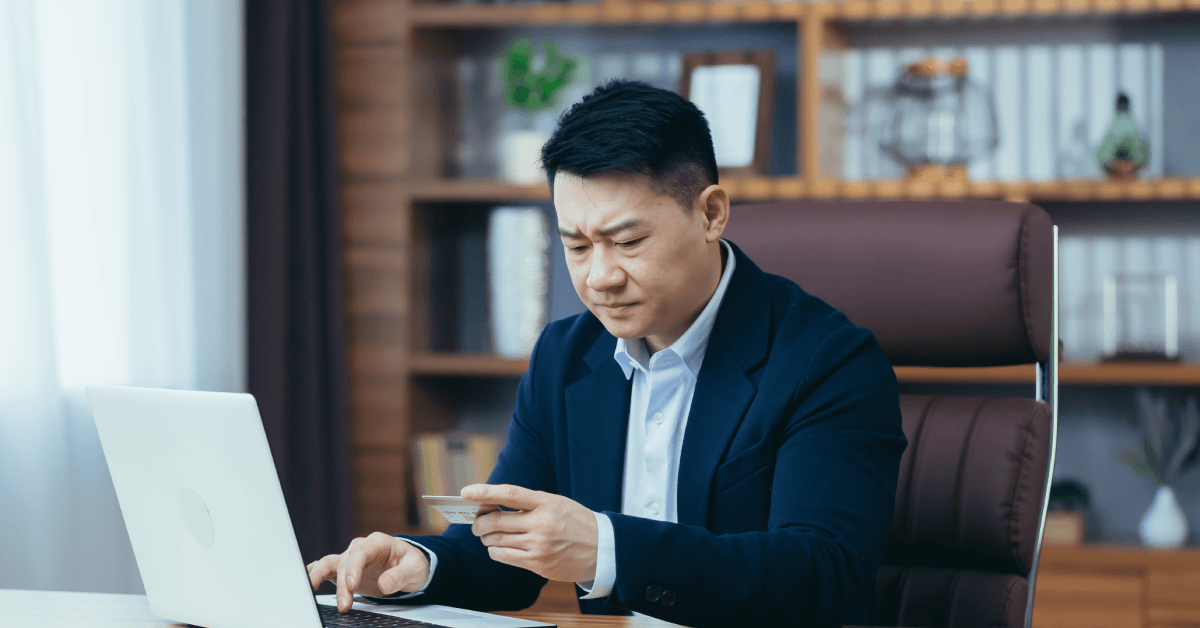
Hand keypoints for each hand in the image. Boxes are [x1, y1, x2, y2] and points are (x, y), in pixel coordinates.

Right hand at [306, 532, 430, 612]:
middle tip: (344, 604)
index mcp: (377, 542)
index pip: (361, 552)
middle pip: (344, 562)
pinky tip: (304, 583)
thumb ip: (400, 576)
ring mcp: (350, 559)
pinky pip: (325, 570)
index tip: (352, 585)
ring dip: (319, 577)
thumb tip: (384, 584)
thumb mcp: (415, 569)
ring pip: (329, 564)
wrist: (407, 566)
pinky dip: (313, 574)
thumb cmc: (411, 564)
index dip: (354, 567)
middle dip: (342, 584)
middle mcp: (360, 548)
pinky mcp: (344, 571)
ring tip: (309, 590)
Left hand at [463, 484, 597, 583]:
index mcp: (547, 502)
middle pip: (496, 521)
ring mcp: (539, 545)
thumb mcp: (557, 503)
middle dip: (480, 523)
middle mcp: (542, 523)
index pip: (510, 494)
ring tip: (489, 536)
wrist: (601, 549)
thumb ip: (530, 503)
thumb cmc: (577, 523)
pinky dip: (496, 551)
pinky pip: (504, 556)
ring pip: (497, 540)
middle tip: (476, 524)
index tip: (466, 492)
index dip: (485, 492)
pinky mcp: (537, 563)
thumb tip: (496, 505)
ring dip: (487, 538)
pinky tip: (499, 548)